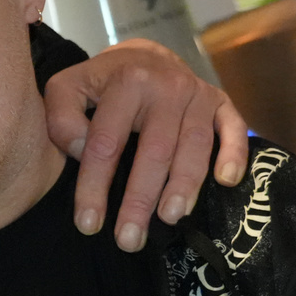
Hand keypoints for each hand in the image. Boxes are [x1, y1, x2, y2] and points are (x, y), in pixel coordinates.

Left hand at [43, 39, 248, 252]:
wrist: (144, 56)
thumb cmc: (102, 83)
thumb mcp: (67, 88)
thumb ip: (62, 118)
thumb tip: (80, 151)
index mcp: (126, 82)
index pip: (106, 142)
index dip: (95, 186)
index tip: (88, 224)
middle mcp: (167, 86)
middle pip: (154, 151)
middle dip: (140, 199)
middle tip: (130, 239)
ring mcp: (198, 94)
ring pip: (194, 146)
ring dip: (183, 186)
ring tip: (169, 218)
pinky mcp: (220, 102)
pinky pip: (233, 128)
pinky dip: (234, 154)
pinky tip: (226, 181)